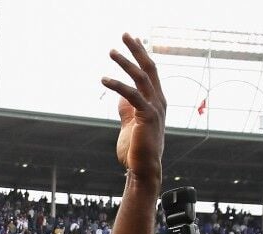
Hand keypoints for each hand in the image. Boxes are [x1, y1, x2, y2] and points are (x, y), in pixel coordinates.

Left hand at [102, 35, 165, 181]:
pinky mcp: (146, 117)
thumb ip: (128, 109)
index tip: (132, 40)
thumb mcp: (131, 124)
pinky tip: (104, 79)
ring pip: (141, 77)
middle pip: (149, 68)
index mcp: (157, 102)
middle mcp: (159, 101)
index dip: (142, 54)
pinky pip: (132, 95)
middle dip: (137, 49)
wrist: (143, 170)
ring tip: (111, 52)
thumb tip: (121, 97)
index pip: (150, 72)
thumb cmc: (136, 151)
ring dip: (126, 62)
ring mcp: (155, 108)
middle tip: (124, 34)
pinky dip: (117, 85)